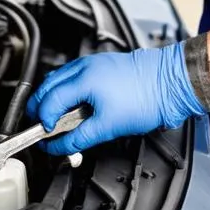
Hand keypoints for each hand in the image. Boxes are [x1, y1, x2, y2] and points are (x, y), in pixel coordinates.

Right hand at [25, 44, 204, 155]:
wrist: (170, 81)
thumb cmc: (147, 98)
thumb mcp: (109, 126)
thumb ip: (80, 137)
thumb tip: (60, 146)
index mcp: (83, 79)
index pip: (50, 101)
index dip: (43, 121)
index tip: (43, 136)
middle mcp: (84, 67)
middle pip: (47, 85)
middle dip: (39, 107)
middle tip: (39, 127)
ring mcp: (92, 63)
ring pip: (58, 78)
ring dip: (50, 97)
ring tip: (53, 118)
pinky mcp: (101, 65)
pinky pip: (72, 75)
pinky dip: (64, 89)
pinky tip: (72, 104)